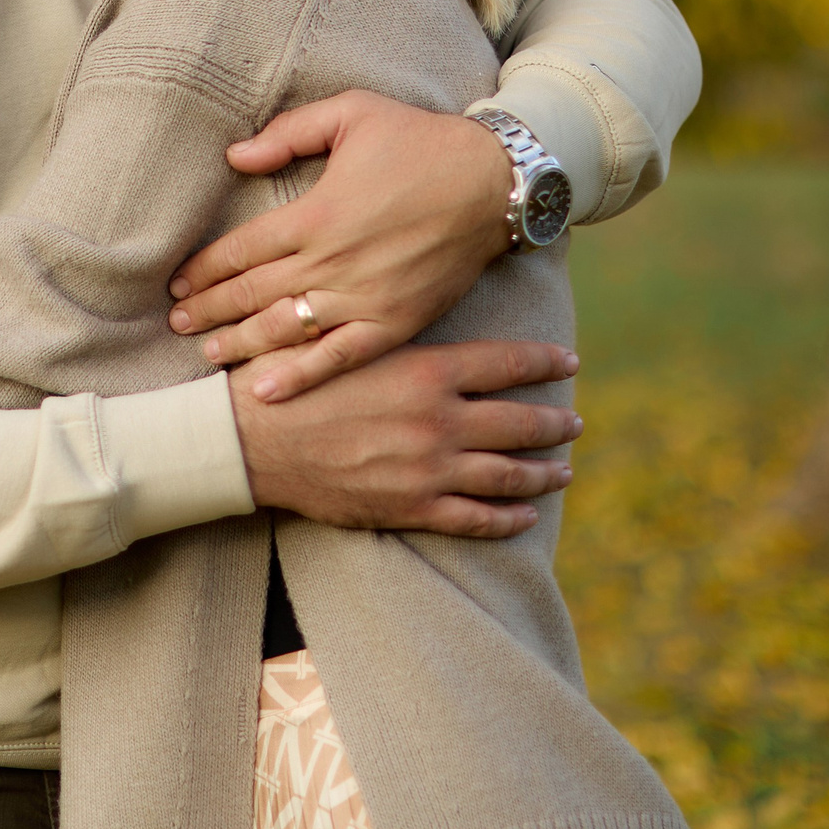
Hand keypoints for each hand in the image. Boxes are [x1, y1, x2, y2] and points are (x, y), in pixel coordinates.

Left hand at [170, 92, 511, 401]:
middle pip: (252, 293)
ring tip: (206, 354)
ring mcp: (364, 297)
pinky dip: (300, 375)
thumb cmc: (420, 140)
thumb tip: (235, 155)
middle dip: (209, 310)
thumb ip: (289, 133)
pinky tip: (265, 389)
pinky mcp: (396, 322)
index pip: (240, 250)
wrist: (495, 182)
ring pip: (285, 329)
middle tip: (175, 326)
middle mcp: (331, 260)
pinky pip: (339, 356)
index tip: (177, 286)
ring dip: (240, 343)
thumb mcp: (351, 112)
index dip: (203, 271)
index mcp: (314, 213)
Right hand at [228, 339, 581, 535]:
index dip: (545, 362)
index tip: (569, 361)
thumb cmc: (295, 381)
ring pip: (509, 475)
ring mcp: (430, 468)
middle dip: (556, 423)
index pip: (508, 363)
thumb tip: (421, 310)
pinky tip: (525, 516)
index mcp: (427, 371)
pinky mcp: (412, 507)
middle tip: (575, 423)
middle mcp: (440, 420)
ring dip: (543, 473)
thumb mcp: (350, 341)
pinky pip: (476, 518)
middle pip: (521, 422)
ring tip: (563, 471)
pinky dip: (508, 518)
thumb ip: (395, 334)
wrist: (253, 440)